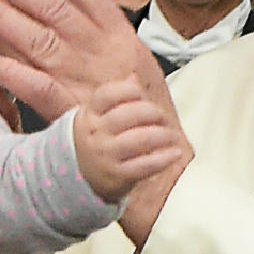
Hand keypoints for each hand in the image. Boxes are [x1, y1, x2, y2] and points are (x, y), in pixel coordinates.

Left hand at [0, 0, 162, 123]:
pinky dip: (13, 75)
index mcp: (116, 34)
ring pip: (38, 40)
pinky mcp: (73, 112)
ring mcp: (84, 81)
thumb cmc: (143, 105)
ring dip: (1, 18)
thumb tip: (66, 2)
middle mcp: (99, 51)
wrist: (159, 153)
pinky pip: (38, 89)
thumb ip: (100, 32)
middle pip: (50, 7)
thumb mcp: (133, 57)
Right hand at [74, 69, 191, 209]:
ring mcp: (106, 155)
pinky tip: (174, 153)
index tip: (142, 94)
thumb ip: (117, 96)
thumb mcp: (97, 116)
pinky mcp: (117, 175)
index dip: (129, 90)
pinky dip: (164, 158)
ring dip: (163, 135)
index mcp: (89, 114)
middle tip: (163, 117)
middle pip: (129, 114)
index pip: (108, 94)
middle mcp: (96, 133)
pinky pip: (145, 164)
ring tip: (172, 136)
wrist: (79, 177)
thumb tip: (134, 77)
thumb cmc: (95, 140)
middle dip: (153, 113)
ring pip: (140, 138)